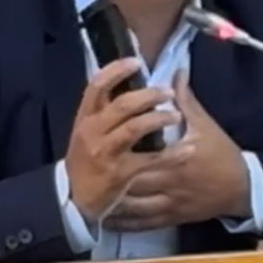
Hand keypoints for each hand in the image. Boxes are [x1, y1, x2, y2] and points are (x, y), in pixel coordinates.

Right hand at [64, 58, 184, 221]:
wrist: (74, 199)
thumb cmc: (86, 160)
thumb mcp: (88, 133)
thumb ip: (105, 109)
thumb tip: (126, 81)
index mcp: (85, 118)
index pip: (97, 86)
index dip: (116, 70)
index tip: (137, 63)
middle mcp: (93, 132)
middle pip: (122, 105)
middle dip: (148, 95)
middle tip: (168, 93)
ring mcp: (106, 153)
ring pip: (135, 128)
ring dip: (159, 118)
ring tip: (176, 116)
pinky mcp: (120, 173)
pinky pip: (150, 159)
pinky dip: (172, 154)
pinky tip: (188, 149)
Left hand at [104, 69, 250, 230]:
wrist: (243, 187)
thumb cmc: (222, 153)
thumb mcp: (206, 124)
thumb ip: (186, 100)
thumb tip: (176, 72)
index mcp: (177, 156)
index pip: (143, 153)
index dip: (121, 150)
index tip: (101, 144)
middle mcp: (170, 181)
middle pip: (131, 181)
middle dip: (109, 178)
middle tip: (87, 171)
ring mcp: (169, 203)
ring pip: (133, 206)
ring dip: (110, 202)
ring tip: (88, 196)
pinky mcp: (171, 219)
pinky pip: (142, 224)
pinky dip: (123, 224)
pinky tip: (107, 220)